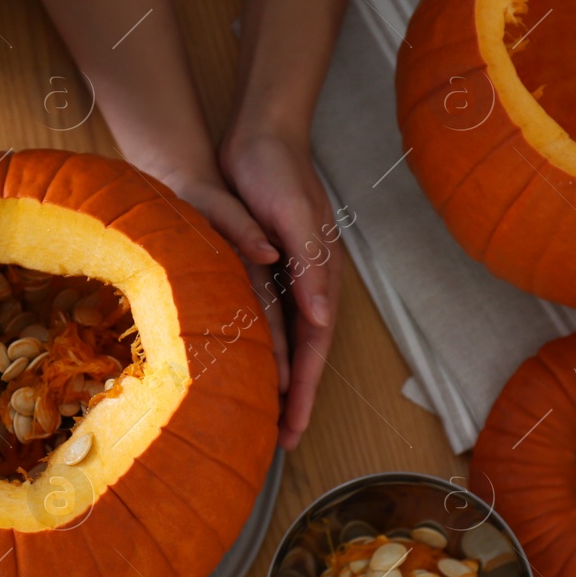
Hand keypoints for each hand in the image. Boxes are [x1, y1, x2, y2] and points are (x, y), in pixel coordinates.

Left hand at [221, 129, 342, 449]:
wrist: (259, 134)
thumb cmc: (277, 172)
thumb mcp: (295, 216)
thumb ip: (310, 266)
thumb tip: (322, 319)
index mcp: (318, 276)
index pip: (313, 347)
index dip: (303, 391)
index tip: (292, 429)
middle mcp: (308, 282)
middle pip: (304, 354)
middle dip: (295, 399)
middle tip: (282, 442)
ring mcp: (290, 276)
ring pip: (287, 342)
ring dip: (281, 380)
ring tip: (270, 418)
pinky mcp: (270, 265)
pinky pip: (270, 319)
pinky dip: (266, 349)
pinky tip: (252, 366)